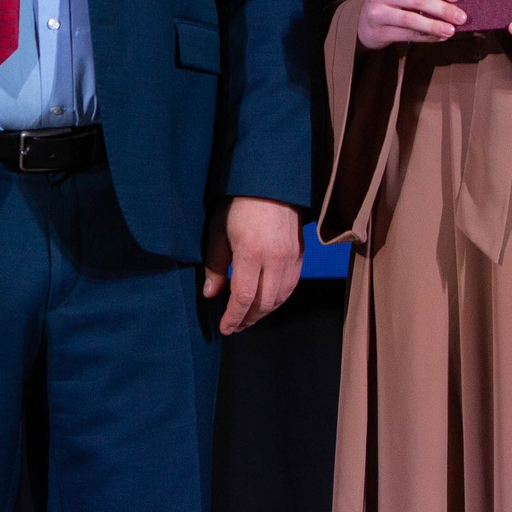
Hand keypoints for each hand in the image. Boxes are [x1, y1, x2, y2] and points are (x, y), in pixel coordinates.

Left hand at [201, 196, 302, 334]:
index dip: (234, 317)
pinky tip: (266, 302)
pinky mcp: (300, 255)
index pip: (244, 297)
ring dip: (264, 312)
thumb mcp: (218, 231)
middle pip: (264, 303)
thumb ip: (216, 265)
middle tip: (235, 326)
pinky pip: (291, 286)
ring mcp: (291, 258)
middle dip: (249, 319)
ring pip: (280, 298)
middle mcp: (275, 259)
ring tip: (248, 317)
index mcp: (251, 253)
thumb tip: (211, 294)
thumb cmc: (238, 204)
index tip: (225, 328)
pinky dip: (278, 299)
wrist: (271, 183)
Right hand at [357, 0, 466, 47]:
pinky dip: (426, 37)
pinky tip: (438, 38)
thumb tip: (455, 1)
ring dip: (435, 25)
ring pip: (411, 19)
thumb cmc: (391, 3)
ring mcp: (377, 12)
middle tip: (460, 17)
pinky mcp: (378, 31)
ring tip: (451, 31)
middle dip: (442, 9)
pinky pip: (407, 35)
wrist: (364, 24)